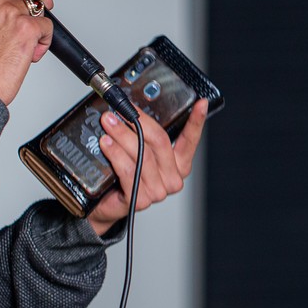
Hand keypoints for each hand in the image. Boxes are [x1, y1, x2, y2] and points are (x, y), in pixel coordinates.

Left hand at [87, 99, 208, 236]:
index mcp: (179, 164)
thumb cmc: (124, 174)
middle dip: (138, 122)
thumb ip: (145, 134)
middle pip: (160, 142)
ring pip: (142, 154)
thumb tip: (135, 109)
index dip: (196, 121)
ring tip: (108, 123)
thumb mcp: (139, 151)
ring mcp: (158, 191)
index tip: (201, 103)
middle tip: (121, 109)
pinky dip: (115, 154)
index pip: (190, 140)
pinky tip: (106, 144)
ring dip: (122, 135)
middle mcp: (172, 178)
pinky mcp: (140, 200)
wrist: (106, 204)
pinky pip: (128, 170)